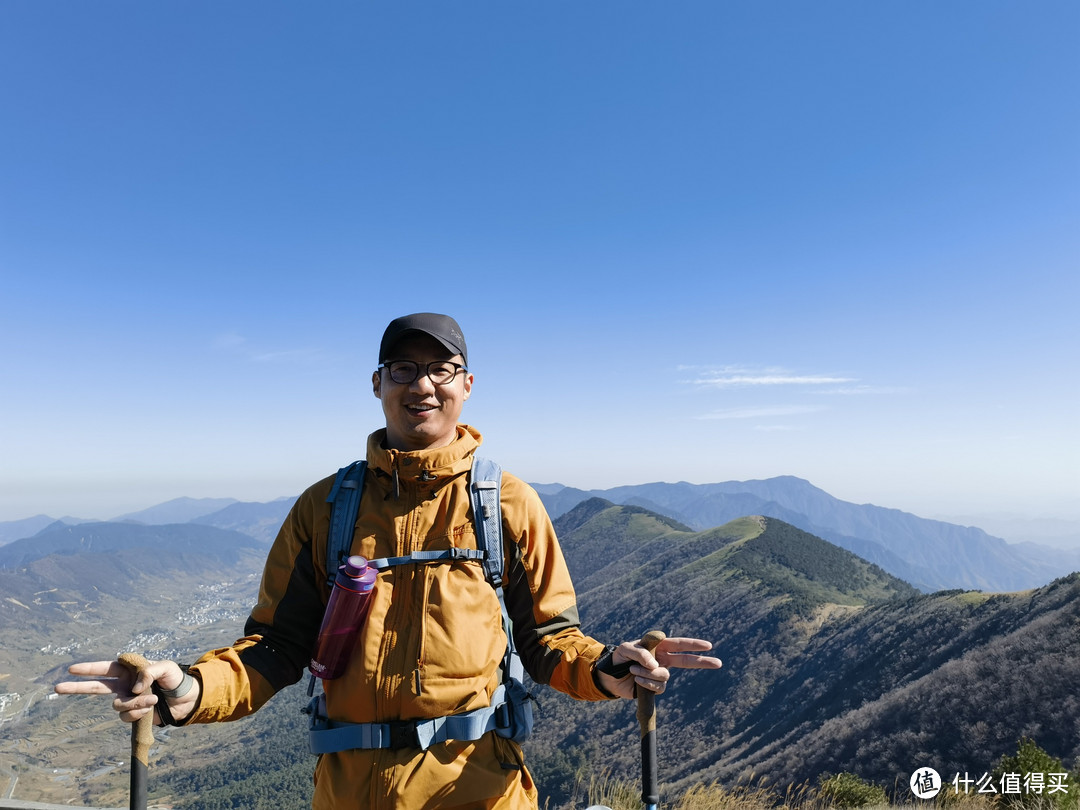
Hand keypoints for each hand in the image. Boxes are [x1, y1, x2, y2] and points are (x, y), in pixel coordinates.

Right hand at [55, 659, 198, 725]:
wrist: (185, 699)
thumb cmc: (175, 678)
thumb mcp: (166, 667)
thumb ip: (148, 672)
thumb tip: (134, 689)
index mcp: (129, 670)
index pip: (105, 668)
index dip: (89, 668)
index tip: (72, 669)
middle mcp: (123, 685)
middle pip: (95, 687)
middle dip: (76, 687)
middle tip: (57, 687)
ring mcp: (127, 700)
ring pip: (118, 705)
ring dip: (135, 703)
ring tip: (152, 699)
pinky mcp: (133, 714)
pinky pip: (127, 716)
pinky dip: (139, 712)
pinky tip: (151, 707)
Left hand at [596, 636, 720, 699]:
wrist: (608, 676)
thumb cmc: (617, 658)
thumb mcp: (625, 650)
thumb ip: (640, 653)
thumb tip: (656, 665)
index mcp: (659, 647)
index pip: (679, 644)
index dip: (694, 645)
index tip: (708, 645)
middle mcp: (662, 660)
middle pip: (686, 661)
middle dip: (702, 662)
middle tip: (719, 663)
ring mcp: (658, 675)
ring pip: (665, 676)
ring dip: (649, 674)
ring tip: (633, 670)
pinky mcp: (653, 688)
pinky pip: (657, 687)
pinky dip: (646, 683)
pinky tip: (636, 679)